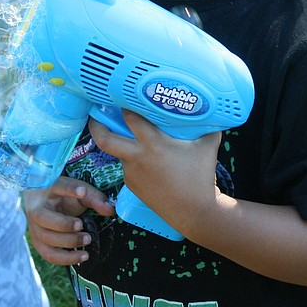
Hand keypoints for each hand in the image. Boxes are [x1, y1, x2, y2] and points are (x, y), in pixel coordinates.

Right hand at [23, 178, 113, 265]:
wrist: (47, 205)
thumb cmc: (65, 197)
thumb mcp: (80, 193)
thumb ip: (96, 199)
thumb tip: (111, 210)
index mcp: (48, 190)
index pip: (56, 187)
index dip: (69, 190)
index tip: (82, 191)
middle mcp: (36, 209)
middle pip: (43, 218)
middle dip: (64, 224)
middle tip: (82, 225)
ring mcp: (34, 227)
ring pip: (46, 238)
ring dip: (68, 242)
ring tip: (88, 239)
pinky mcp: (39, 243)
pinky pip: (49, 255)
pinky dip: (67, 258)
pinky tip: (83, 256)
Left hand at [88, 111, 221, 236]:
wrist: (194, 212)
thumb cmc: (201, 177)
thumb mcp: (208, 145)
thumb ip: (207, 125)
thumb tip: (211, 109)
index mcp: (152, 144)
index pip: (129, 117)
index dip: (124, 104)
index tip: (123, 94)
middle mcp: (136, 157)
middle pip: (104, 138)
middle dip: (95, 124)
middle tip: (95, 112)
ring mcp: (132, 173)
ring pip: (119, 152)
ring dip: (121, 142)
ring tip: (132, 135)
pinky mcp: (132, 185)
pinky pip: (128, 166)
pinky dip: (133, 158)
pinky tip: (147, 159)